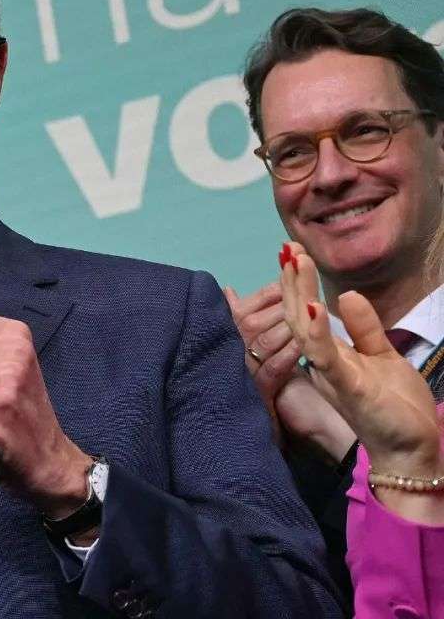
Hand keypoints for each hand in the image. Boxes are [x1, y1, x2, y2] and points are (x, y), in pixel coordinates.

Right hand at [223, 282, 301, 435]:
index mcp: (229, 329)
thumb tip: (228, 289)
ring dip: (289, 328)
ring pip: (266, 340)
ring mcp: (244, 368)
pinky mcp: (260, 390)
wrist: (269, 418)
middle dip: (284, 306)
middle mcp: (231, 346)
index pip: (251, 303)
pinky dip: (290, 355)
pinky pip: (275, 367)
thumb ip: (240, 312)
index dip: (274, 290)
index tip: (295, 282)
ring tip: (311, 319)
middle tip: (308, 299)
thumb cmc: (257, 372)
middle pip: (256, 319)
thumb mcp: (247, 338)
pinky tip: (306, 347)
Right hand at [280, 246, 443, 521]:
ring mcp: (334, 376)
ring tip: (295, 262)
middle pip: (298, 316)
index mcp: (331, 356)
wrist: (413, 453)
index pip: (305, 314)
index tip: (293, 252)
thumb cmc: (396, 410)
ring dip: (299, 294)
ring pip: (306, 331)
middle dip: (292, 281)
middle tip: (287, 248)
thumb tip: (345, 294)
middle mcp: (324, 364)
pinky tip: (313, 305)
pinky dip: (317, 331)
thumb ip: (364, 328)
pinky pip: (326, 358)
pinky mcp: (349, 388)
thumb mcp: (382, 357)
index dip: (298, 283)